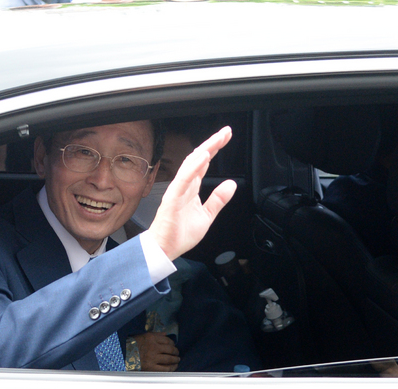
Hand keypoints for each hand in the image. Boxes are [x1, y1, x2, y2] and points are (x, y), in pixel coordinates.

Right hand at [133, 332, 179, 371]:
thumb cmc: (133, 344)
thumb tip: (166, 334)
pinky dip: (171, 368)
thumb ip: (156, 334)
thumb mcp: (144, 335)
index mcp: (152, 338)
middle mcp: (154, 348)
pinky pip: (165, 368)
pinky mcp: (151, 367)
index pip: (167, 340)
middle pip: (170, 350)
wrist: (123, 354)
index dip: (173, 343)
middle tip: (177, 353)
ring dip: (175, 360)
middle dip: (176, 352)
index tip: (173, 345)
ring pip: (169, 359)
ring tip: (177, 360)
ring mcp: (153, 358)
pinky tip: (174, 367)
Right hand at [148, 127, 235, 260]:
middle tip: (226, 132)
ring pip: (191, 164)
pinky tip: (203, 156)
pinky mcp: (173, 198)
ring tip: (217, 139)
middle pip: (198, 159)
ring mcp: (178, 190)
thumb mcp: (207, 216)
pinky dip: (193, 167)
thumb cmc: (180, 233)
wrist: (166, 248)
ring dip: (204, 150)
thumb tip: (231, 184)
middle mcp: (184, 185)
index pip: (204, 163)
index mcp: (192, 188)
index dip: (215, 149)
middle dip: (212, 144)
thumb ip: (218, 200)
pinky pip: (184, 179)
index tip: (226, 137)